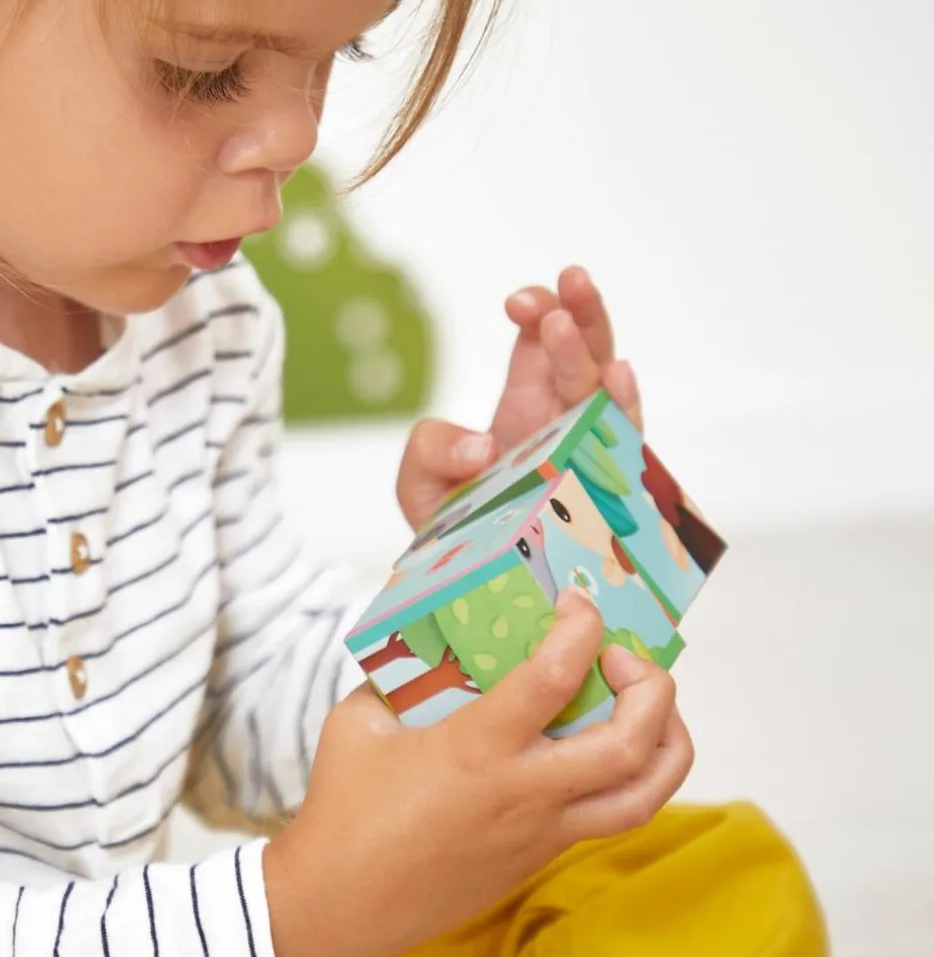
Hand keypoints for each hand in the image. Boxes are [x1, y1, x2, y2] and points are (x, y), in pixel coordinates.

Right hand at [263, 589, 691, 956]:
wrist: (338, 906)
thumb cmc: (343, 809)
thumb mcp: (360, 721)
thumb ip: (400, 677)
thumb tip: (430, 646)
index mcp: (476, 749)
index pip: (554, 677)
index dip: (580, 628)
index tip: (578, 604)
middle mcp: (524, 793)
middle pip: (631, 744)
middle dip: (652, 689)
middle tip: (622, 659)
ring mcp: (540, 833)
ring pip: (643, 796)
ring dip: (667, 743)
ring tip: (649, 708)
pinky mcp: (539, 859)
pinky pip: (609, 818)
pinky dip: (629, 775)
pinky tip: (603, 748)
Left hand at [397, 267, 643, 530]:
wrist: (475, 590)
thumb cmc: (456, 535)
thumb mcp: (420, 487)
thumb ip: (429, 452)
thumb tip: (483, 447)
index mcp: (526, 408)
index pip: (541, 345)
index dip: (540, 312)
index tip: (517, 304)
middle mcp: (563, 423)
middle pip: (584, 353)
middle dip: (578, 311)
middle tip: (568, 280)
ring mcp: (587, 453)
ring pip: (606, 389)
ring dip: (595, 347)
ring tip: (573, 317)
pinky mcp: (603, 493)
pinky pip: (623, 446)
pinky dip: (622, 409)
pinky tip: (617, 377)